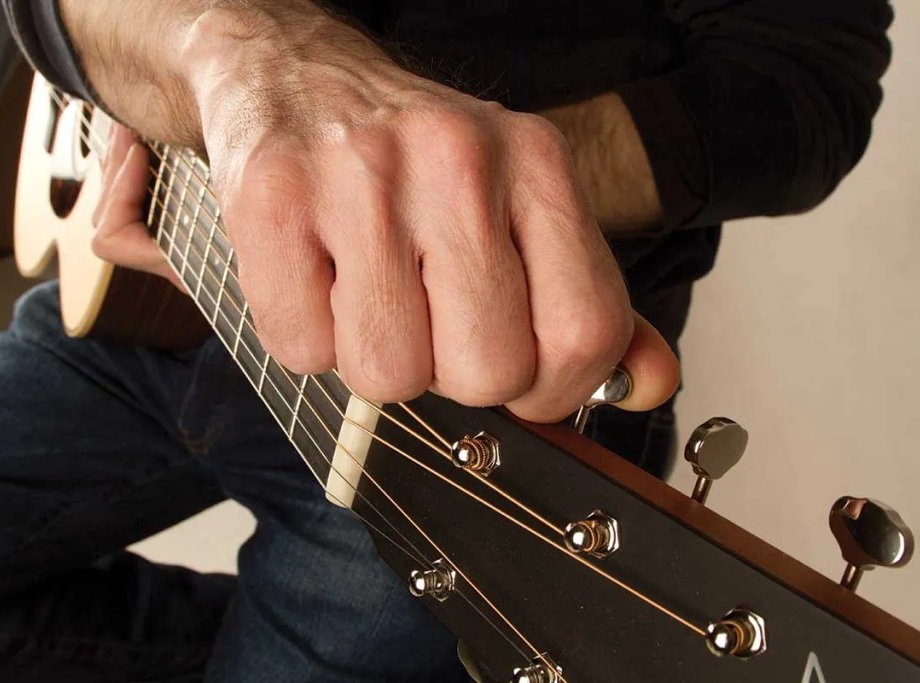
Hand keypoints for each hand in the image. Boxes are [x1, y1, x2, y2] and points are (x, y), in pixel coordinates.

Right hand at [72, 2, 679, 419]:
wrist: (298, 78)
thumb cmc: (415, 162)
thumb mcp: (520, 205)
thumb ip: (584, 299)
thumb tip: (647, 385)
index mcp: (535, 163)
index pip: (586, 329)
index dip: (554, 390)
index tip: (522, 384)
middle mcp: (457, 161)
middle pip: (487, 369)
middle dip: (454, 376)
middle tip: (431, 327)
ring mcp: (360, 176)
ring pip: (388, 372)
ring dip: (376, 360)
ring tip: (369, 296)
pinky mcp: (271, 197)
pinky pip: (302, 348)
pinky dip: (308, 338)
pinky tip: (317, 281)